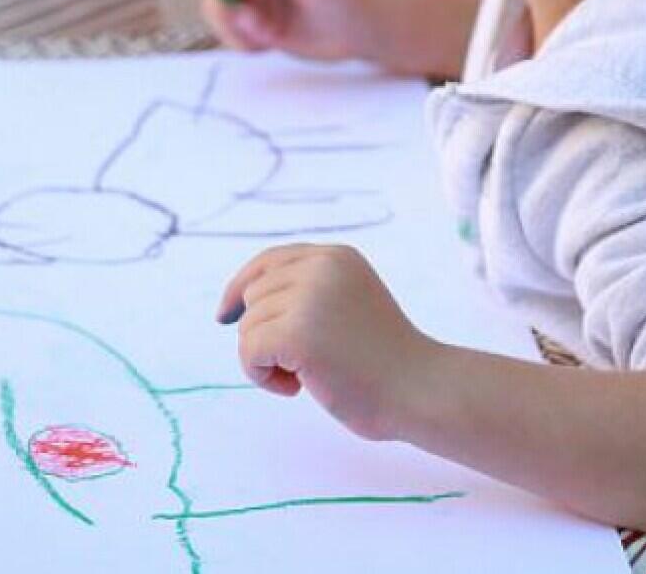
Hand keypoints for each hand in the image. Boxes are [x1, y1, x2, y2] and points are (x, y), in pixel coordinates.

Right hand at [199, 0, 379, 61]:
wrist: (358, 27)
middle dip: (222, 1)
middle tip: (253, 16)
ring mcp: (251, 1)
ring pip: (213, 11)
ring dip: (231, 26)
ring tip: (265, 32)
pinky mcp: (255, 28)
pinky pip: (228, 36)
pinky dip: (241, 42)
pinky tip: (267, 44)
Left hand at [217, 244, 438, 439]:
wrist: (420, 389)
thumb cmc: (386, 361)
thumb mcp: (348, 303)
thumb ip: (310, 292)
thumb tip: (244, 301)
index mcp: (336, 256)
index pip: (268, 261)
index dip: (241, 287)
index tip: (226, 315)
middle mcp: (321, 266)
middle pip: (253, 296)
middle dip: (265, 335)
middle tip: (301, 367)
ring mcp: (308, 297)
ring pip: (248, 327)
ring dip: (266, 360)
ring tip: (307, 377)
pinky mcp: (296, 332)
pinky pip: (248, 351)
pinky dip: (261, 376)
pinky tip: (296, 388)